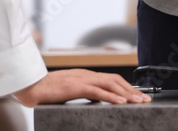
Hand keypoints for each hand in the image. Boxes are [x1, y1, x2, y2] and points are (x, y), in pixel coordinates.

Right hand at [13, 69, 151, 106]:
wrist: (31, 87)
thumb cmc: (48, 91)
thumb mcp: (69, 90)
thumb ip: (83, 92)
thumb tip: (96, 100)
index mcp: (85, 75)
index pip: (111, 79)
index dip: (127, 87)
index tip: (138, 96)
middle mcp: (86, 75)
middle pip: (115, 80)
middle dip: (132, 90)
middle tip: (146, 100)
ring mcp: (81, 79)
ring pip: (109, 84)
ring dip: (127, 93)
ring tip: (139, 102)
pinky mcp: (75, 87)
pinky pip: (97, 91)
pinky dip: (111, 96)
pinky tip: (120, 102)